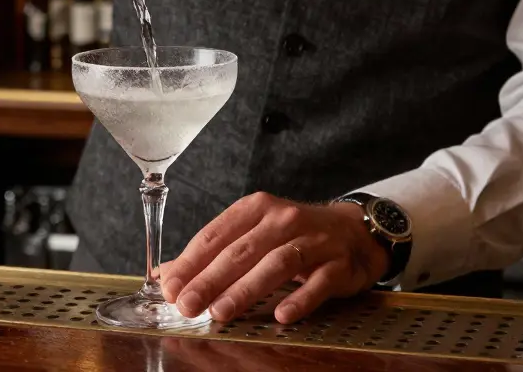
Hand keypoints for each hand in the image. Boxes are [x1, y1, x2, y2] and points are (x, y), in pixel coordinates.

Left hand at [160, 192, 388, 324]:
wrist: (354, 231)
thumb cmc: (295, 235)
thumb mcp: (254, 233)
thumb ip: (213, 253)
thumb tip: (168, 275)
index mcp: (256, 209)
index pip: (216, 235)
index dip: (190, 262)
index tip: (171, 288)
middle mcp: (283, 219)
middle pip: (241, 251)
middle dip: (210, 280)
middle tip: (187, 304)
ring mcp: (313, 241)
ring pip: (276, 264)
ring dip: (246, 289)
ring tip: (221, 311)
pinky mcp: (338, 264)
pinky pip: (318, 282)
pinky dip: (300, 298)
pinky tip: (282, 314)